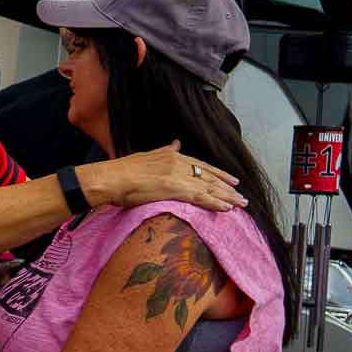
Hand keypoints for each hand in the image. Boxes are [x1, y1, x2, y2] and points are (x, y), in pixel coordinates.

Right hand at [89, 142, 247, 211]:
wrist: (109, 179)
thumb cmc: (120, 171)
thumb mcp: (145, 156)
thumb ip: (164, 151)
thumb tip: (176, 143)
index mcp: (171, 156)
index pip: (201, 165)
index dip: (218, 173)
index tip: (231, 180)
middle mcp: (178, 163)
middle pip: (209, 176)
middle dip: (227, 186)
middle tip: (241, 195)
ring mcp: (177, 175)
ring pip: (209, 187)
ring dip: (227, 196)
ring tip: (241, 204)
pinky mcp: (175, 188)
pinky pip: (201, 197)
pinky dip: (216, 203)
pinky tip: (227, 208)